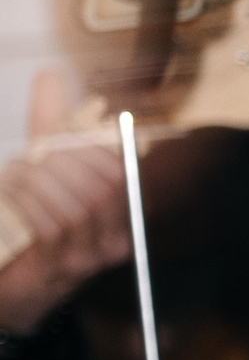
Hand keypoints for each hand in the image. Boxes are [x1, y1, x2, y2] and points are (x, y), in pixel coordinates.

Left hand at [0, 71, 131, 334]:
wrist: (16, 283)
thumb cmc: (33, 217)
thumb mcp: (46, 165)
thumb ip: (51, 122)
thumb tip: (50, 75)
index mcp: (122, 211)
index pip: (125, 173)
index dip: (104, 147)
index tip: (83, 130)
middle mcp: (116, 237)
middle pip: (103, 189)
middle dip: (68, 162)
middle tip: (41, 149)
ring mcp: (91, 256)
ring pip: (76, 207)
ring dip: (41, 181)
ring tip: (17, 172)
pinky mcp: (63, 267)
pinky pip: (50, 225)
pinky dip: (27, 200)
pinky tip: (11, 189)